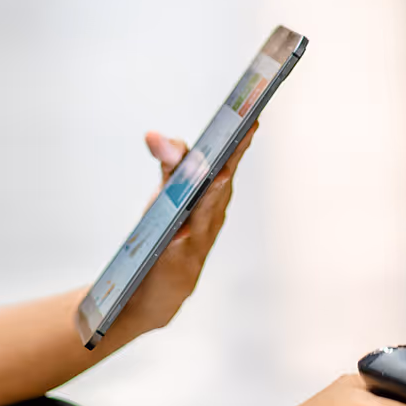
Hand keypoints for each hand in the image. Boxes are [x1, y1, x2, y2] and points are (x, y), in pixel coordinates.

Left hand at [106, 123, 257, 336]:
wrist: (151, 289)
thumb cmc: (167, 232)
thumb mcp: (167, 192)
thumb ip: (169, 162)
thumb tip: (153, 135)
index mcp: (215, 192)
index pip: (231, 160)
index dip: (242, 140)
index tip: (254, 116)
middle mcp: (213, 214)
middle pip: (224, 183)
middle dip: (232, 160)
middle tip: (243, 138)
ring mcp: (199, 240)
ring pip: (207, 213)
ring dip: (213, 194)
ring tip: (219, 174)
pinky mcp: (179, 265)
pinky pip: (181, 248)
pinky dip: (182, 238)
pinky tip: (179, 232)